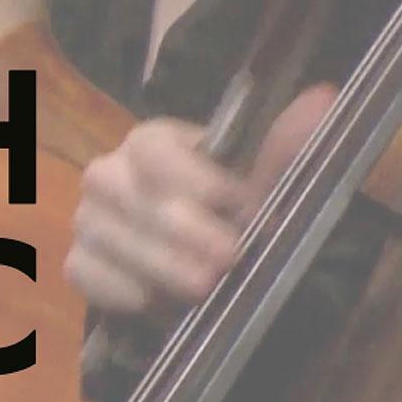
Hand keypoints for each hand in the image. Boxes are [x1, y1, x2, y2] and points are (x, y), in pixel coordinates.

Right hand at [65, 84, 335, 313]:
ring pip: (102, 233)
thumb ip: (285, 151)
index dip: (194, 178)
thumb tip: (321, 99)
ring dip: (156, 263)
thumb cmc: (239, 222)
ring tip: (203, 290)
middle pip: (123, 192)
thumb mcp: (268, 190)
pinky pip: (85, 272)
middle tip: (228, 260)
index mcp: (151, 143)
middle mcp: (109, 174)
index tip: (240, 207)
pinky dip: (119, 288)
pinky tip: (158, 303)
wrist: (212, 276)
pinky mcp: (80, 265)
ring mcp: (88, 220)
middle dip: (179, 230)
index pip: (150, 147)